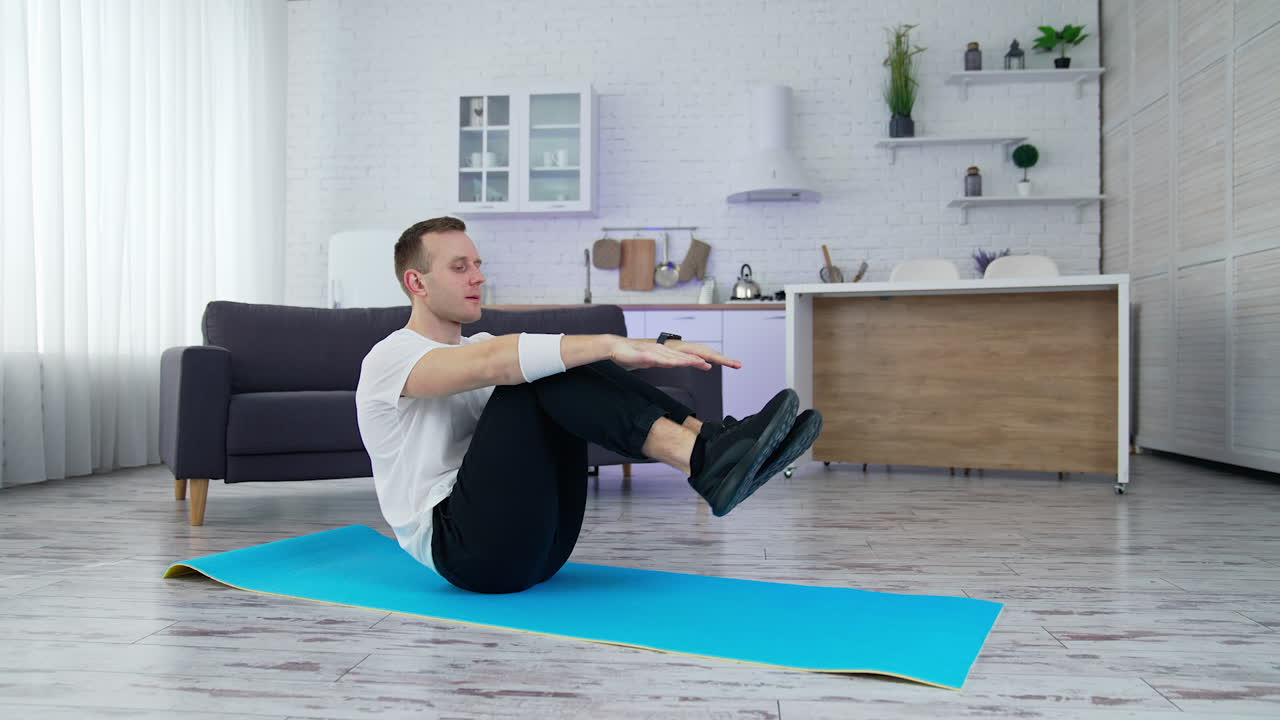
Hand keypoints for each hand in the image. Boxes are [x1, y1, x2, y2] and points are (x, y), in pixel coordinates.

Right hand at [609, 337, 728, 371]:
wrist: (615, 348)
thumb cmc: (631, 356)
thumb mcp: (649, 361)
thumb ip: (660, 362)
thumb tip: (670, 364)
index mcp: (663, 354)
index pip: (681, 359)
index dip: (694, 361)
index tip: (706, 365)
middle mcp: (660, 352)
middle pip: (680, 358)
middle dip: (694, 361)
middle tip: (708, 364)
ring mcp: (652, 353)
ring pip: (671, 359)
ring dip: (684, 361)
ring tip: (695, 363)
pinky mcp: (644, 356)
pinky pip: (657, 360)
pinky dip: (666, 361)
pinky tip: (672, 363)